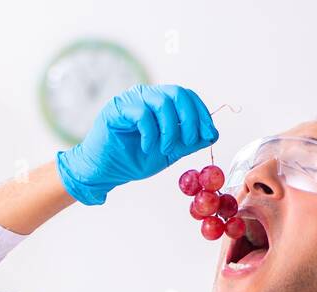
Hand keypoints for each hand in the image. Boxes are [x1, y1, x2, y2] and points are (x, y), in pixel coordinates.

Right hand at [56, 84, 217, 205]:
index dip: (201, 113)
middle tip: (189, 141)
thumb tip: (212, 134)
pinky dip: (151, 133)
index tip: (209, 134)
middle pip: (177, 93)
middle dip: (189, 119)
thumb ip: (188, 142)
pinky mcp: (116, 109)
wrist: (105, 172)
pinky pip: (142, 114)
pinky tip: (148, 148)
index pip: (187, 96)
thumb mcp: (169, 152)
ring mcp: (131, 100)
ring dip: (170, 129)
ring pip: (161, 102)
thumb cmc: (133, 160)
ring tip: (164, 149)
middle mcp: (146, 96)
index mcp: (160, 102)